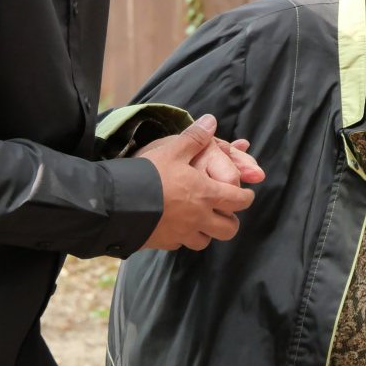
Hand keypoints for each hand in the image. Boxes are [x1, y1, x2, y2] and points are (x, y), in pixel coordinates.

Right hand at [135, 115, 256, 250]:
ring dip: (208, 232)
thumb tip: (211, 120)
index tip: (246, 195)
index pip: (239, 201)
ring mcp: (182, 233)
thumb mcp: (173, 150)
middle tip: (226, 212)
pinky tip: (177, 226)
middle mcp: (199, 218)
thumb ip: (194, 137)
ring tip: (202, 221)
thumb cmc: (150, 175)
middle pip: (228, 229)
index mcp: (206, 194)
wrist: (118, 203)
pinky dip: (183, 237)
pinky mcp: (164, 243)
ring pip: (206, 241)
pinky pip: (181, 244)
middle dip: (231, 221)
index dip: (247, 198)